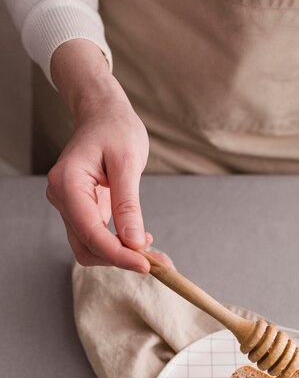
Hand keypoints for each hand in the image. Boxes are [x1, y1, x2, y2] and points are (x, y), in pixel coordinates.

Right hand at [46, 39, 167, 271]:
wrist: (104, 113)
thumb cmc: (116, 129)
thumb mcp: (127, 163)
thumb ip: (128, 205)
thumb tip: (134, 242)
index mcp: (68, 183)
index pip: (90, 232)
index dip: (118, 254)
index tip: (147, 264)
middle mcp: (62, 197)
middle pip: (87, 246)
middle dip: (120, 258)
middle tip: (158, 261)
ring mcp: (70, 205)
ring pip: (90, 246)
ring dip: (120, 255)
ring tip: (153, 251)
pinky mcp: (82, 209)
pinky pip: (97, 236)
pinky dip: (118, 244)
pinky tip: (141, 240)